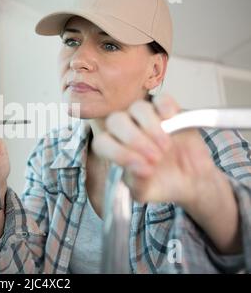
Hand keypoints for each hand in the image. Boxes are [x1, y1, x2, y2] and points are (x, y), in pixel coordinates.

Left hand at [92, 94, 216, 207]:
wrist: (189, 181)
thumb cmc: (160, 184)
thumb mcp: (146, 192)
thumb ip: (137, 183)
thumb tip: (139, 169)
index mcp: (113, 147)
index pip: (102, 142)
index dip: (118, 153)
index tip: (143, 168)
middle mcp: (125, 128)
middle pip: (116, 121)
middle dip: (134, 139)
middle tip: (155, 158)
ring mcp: (146, 117)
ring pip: (138, 108)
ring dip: (151, 127)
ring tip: (165, 147)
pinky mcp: (168, 110)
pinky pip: (162, 99)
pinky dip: (166, 108)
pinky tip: (172, 121)